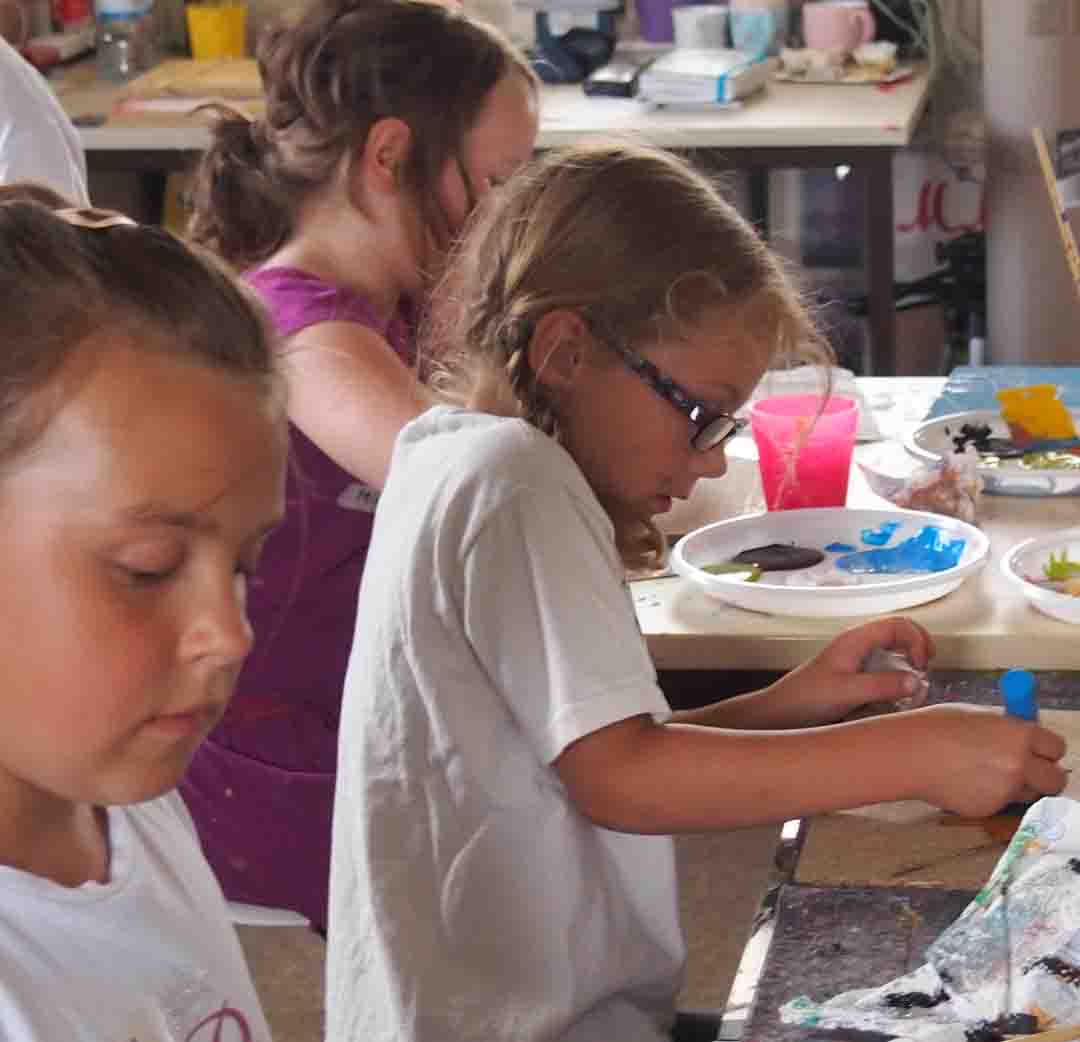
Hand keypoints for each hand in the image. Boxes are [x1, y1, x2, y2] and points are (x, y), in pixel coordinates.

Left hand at [771, 616, 934, 725]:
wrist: (780, 713)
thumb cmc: (807, 698)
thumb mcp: (846, 692)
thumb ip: (882, 685)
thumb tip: (917, 681)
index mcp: (855, 640)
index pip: (898, 624)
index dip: (917, 640)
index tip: (922, 666)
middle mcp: (858, 646)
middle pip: (899, 634)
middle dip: (919, 649)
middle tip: (926, 672)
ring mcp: (857, 661)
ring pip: (894, 653)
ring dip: (909, 667)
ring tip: (914, 688)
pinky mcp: (855, 677)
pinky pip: (884, 671)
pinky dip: (897, 680)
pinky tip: (898, 698)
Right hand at [900, 704, 1067, 816]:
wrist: (907, 754)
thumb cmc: (934, 728)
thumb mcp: (976, 716)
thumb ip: (1005, 727)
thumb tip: (1022, 733)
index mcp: (1019, 734)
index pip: (1056, 746)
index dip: (1046, 748)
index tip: (1039, 749)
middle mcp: (1019, 764)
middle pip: (1055, 779)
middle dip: (1045, 775)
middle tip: (1027, 769)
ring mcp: (1005, 790)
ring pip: (1028, 793)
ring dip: (1016, 785)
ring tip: (982, 771)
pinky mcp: (989, 809)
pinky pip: (1000, 802)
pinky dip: (989, 794)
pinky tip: (963, 780)